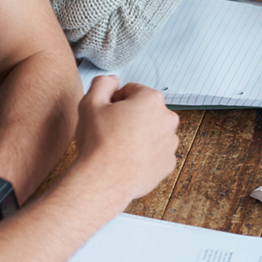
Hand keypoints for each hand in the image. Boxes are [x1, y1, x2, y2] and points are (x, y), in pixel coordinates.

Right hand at [75, 76, 178, 201]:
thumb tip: (113, 81)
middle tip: (110, 131)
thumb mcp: (91, 102)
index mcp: (152, 100)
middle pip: (144, 111)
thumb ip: (103, 83)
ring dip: (139, 136)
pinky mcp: (168, 163)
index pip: (131, 91)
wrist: (103, 180)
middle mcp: (168, 118)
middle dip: (129, 117)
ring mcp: (170, 142)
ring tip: (119, 148)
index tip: (106, 114)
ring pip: (151, 132)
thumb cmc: (98, 142)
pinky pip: (155, 153)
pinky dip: (144, 155)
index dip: (114, 101)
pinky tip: (128, 161)